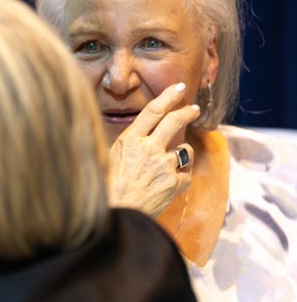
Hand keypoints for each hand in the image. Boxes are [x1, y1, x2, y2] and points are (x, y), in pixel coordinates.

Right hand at [107, 83, 199, 216]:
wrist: (117, 213)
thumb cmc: (108, 185)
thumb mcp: (111, 156)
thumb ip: (129, 143)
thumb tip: (140, 132)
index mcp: (131, 139)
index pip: (153, 111)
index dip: (168, 97)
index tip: (178, 88)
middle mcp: (149, 148)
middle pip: (174, 122)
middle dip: (186, 112)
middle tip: (193, 108)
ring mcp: (164, 166)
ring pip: (184, 150)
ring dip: (181, 154)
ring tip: (172, 162)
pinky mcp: (175, 183)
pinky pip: (186, 174)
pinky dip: (181, 177)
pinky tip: (169, 183)